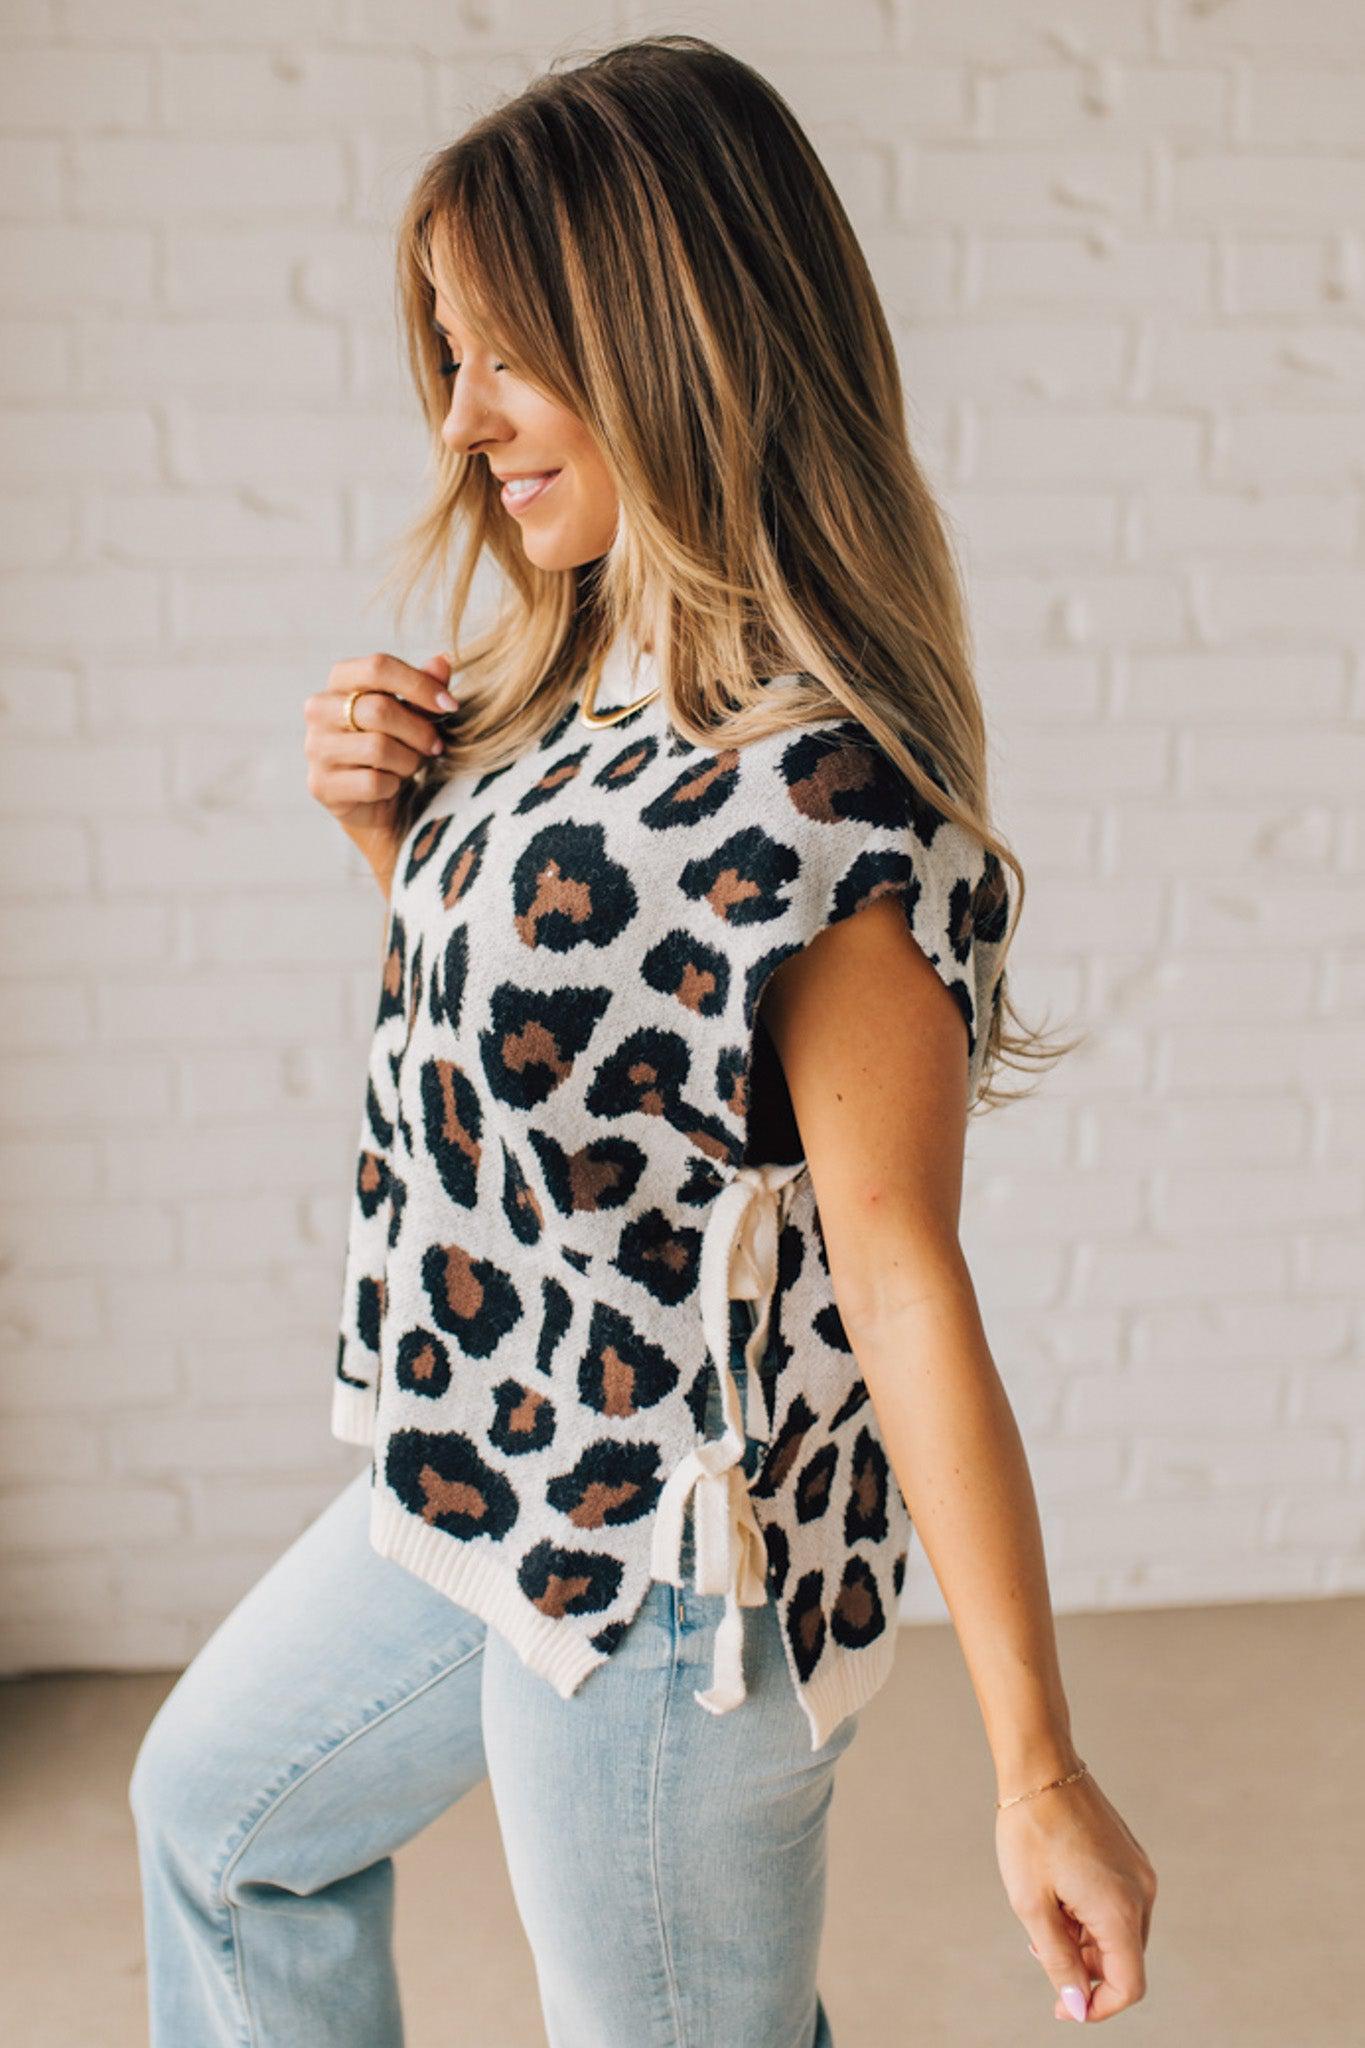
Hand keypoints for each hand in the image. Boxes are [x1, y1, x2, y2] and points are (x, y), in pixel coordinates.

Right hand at [305, 649, 459, 871]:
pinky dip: (393, 785)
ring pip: (377, 748)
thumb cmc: (398, 745)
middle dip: (418, 731)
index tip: (451, 706)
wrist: (378, 802)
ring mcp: (316, 748)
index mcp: (341, 680)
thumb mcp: (416, 713)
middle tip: (436, 746)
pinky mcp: (321, 785)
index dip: (420, 685)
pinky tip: (392, 785)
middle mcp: (319, 709)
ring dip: (408, 760)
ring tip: (411, 765)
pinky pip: (372, 782)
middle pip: (378, 709)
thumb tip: (443, 661)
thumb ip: (426, 688)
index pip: (378, 667)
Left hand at [995, 1762, 1156, 2023]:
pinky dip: (1092, 1913)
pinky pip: (1119, 1903)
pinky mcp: (1131, 1856)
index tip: (1062, 2007)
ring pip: (1120, 1932)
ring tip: (1046, 1912)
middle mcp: (1142, 1893)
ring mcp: (1139, 1872)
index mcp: (1120, 1910)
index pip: (1128, 1986)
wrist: (1041, 1767)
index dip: (1097, 2006)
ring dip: (1086, 1939)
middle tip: (1040, 1945)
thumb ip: (1058, 1961)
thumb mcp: (1032, 1905)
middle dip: (1085, 1966)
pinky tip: (1060, 1891)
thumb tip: (1077, 2007)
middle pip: (1123, 1959)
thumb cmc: (1030, 1833)